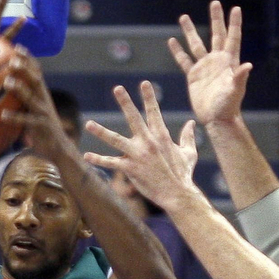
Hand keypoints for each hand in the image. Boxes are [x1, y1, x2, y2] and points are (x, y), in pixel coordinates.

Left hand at [0, 50, 73, 161]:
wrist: (59, 149)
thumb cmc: (40, 129)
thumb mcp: (31, 111)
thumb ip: (20, 101)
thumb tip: (0, 93)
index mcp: (42, 93)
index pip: (36, 72)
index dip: (28, 59)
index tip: (17, 46)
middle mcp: (44, 99)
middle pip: (35, 79)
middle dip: (25, 68)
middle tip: (12, 59)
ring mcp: (44, 112)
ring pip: (32, 97)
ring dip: (20, 89)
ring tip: (7, 82)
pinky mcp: (43, 126)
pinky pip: (28, 121)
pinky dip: (15, 117)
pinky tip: (3, 115)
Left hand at [83, 82, 202, 214]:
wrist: (178, 194)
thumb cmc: (183, 174)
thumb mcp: (189, 153)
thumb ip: (187, 137)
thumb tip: (191, 123)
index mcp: (161, 136)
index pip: (154, 112)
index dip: (149, 97)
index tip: (144, 83)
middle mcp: (148, 142)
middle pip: (134, 118)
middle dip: (126, 102)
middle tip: (118, 88)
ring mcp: (138, 155)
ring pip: (116, 140)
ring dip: (101, 132)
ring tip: (88, 124)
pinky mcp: (130, 169)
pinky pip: (111, 163)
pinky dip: (98, 159)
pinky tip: (86, 156)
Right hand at [167, 1, 249, 127]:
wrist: (216, 119)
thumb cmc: (228, 106)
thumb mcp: (235, 91)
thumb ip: (239, 77)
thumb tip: (248, 65)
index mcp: (229, 61)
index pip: (232, 38)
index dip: (234, 23)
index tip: (235, 8)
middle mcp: (217, 61)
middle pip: (216, 35)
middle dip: (215, 19)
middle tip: (214, 3)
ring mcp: (205, 67)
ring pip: (196, 44)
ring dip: (190, 31)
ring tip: (183, 17)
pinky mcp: (193, 76)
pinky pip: (184, 60)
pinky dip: (178, 51)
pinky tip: (172, 41)